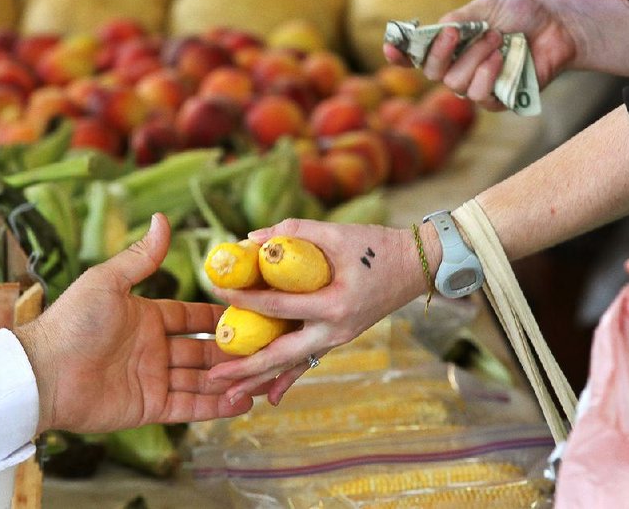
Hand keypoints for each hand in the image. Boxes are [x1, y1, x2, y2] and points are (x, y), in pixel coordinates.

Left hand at [14, 213, 252, 434]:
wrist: (42, 373)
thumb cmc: (73, 322)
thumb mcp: (109, 281)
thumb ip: (141, 257)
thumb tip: (162, 219)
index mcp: (146, 318)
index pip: (190, 316)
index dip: (215, 316)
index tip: (246, 313)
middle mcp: (153, 349)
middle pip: (201, 350)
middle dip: (230, 351)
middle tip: (262, 349)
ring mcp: (152, 379)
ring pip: (200, 380)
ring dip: (228, 380)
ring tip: (261, 379)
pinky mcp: (148, 408)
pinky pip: (188, 407)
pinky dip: (214, 407)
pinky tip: (241, 403)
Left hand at [206, 218, 431, 405]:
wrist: (415, 266)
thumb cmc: (376, 246)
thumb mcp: (335, 232)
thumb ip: (292, 232)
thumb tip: (250, 240)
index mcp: (334, 304)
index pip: (278, 307)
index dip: (245, 299)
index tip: (216, 291)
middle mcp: (335, 330)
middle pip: (282, 355)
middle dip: (246, 368)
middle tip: (213, 377)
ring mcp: (337, 338)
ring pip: (292, 365)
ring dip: (261, 380)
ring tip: (229, 396)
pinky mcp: (337, 338)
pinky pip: (308, 361)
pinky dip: (288, 377)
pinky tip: (271, 396)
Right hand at [384, 0, 576, 110]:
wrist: (556, 27)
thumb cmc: (520, 15)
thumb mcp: (485, 9)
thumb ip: (458, 20)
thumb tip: (436, 32)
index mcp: (451, 47)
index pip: (417, 58)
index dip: (400, 56)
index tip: (390, 48)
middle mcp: (458, 69)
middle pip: (433, 73)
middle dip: (442, 52)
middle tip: (458, 33)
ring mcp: (477, 86)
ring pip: (456, 83)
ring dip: (475, 58)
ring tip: (498, 39)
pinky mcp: (498, 101)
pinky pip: (480, 97)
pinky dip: (489, 75)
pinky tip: (502, 59)